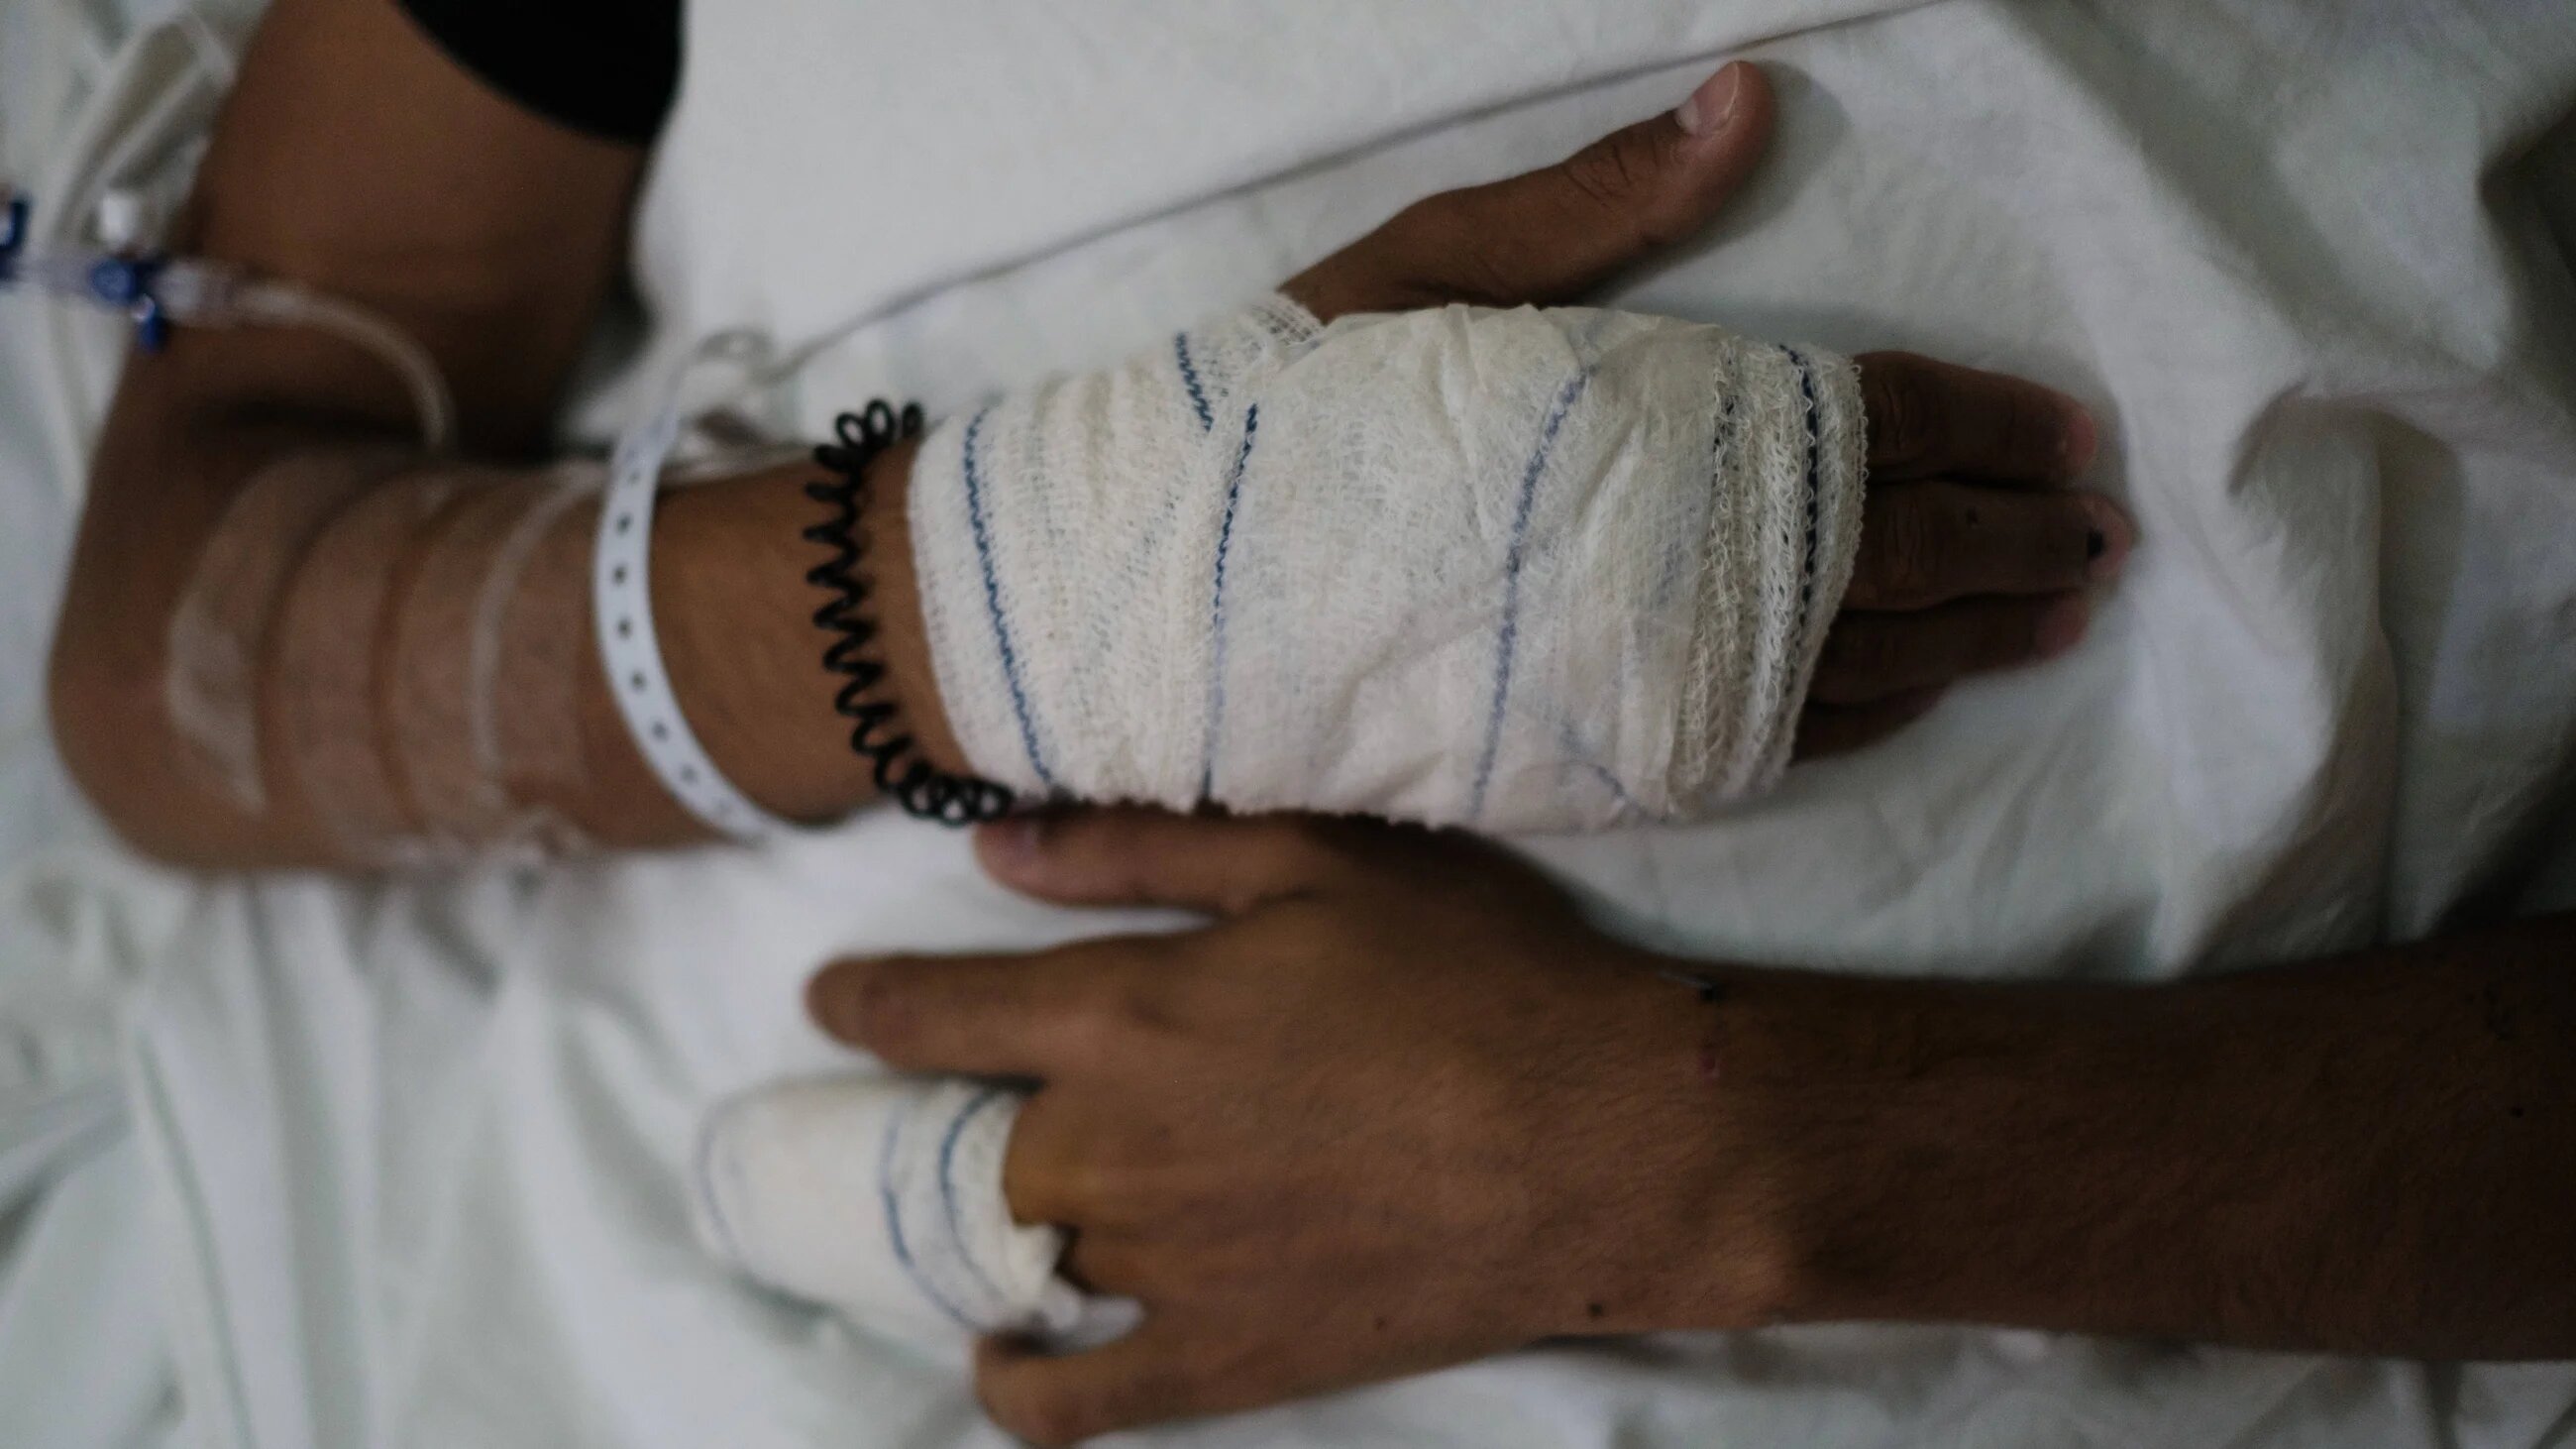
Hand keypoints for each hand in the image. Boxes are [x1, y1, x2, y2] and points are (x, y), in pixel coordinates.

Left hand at [808, 810, 1781, 1444]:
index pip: (936, 1012)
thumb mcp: (1314, 860)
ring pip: (1022, 1252)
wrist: (1605, 1138)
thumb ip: (1140, 851)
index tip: (827, 1003)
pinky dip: (1018, 1385)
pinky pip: (1076, 1397)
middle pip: (966, 1144)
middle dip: (932, 1125)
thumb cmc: (1472, 975)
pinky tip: (1004, 1358)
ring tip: (1003, 1208)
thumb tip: (991, 851)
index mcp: (1124, 1015)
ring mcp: (1162, 1264)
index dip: (864, 1004)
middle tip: (945, 1111)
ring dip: (994, 1229)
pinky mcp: (1224, 1356)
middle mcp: (1112, 1146)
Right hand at [1283, 60, 2134, 759]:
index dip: (1986, 429)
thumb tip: (1746, 104)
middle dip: (2018, 539)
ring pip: (1867, 663)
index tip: (2070, 437)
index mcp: (1665, 428)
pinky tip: (1921, 695)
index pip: (1875, 426)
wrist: (1176, 597)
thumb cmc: (1290, 418)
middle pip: (1905, 553)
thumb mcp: (1427, 269)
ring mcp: (1657, 675)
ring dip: (1978, 635)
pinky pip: (1781, 742)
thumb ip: (1595, 204)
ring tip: (2061, 615)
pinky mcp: (1614, 753)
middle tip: (2105, 538)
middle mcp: (1686, 565)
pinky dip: (1871, 715)